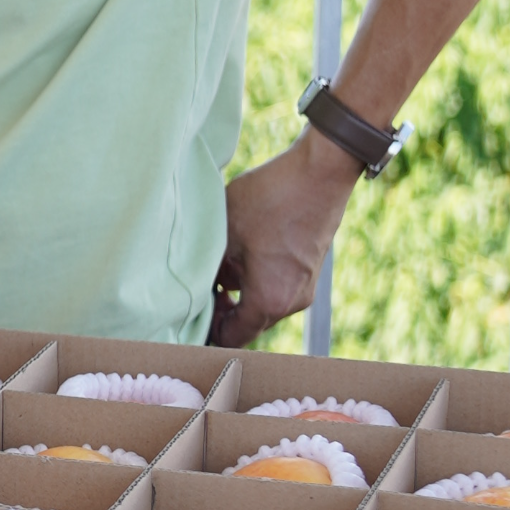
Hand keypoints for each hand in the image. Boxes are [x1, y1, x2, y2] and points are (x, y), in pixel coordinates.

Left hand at [211, 134, 361, 344]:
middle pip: (248, 324)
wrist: (320, 172)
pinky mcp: (309, 269)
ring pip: (262, 303)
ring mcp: (304, 286)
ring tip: (218, 266)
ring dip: (239, 293)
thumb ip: (209, 268)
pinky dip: (257, 280)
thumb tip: (196, 285)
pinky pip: (277, 286)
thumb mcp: (224, 233)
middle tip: (199, 289)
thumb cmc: (271, 200)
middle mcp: (291, 302)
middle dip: (222, 312)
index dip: (206, 332)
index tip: (189, 315)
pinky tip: (240, 254)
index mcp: (268, 301)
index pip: (231, 337)